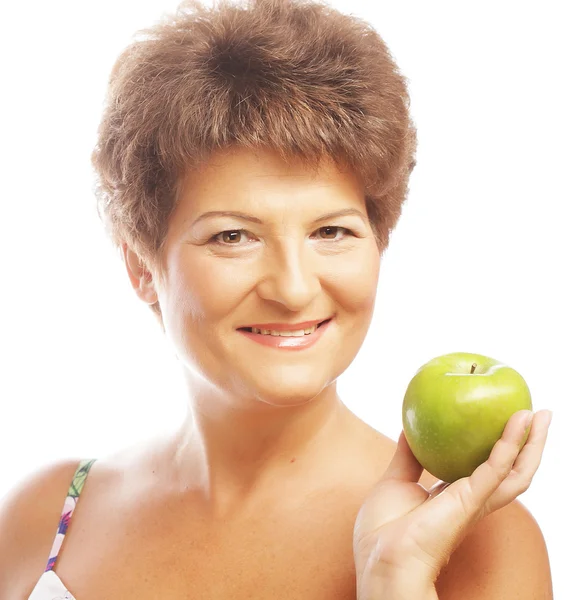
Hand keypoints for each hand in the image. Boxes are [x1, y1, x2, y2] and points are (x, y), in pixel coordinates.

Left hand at [353, 409, 551, 598]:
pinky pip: (496, 468)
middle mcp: (472, 500)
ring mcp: (474, 502)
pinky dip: (511, 444)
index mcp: (455, 498)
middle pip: (512, 471)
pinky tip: (518, 422)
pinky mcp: (470, 501)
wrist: (379, 558)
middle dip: (529, 444)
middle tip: (539, 414)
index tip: (508, 421)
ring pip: (516, 471)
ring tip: (541, 415)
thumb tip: (408, 428)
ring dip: (532, 443)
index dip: (502, 449)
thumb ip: (407, 457)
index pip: (489, 471)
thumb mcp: (396, 481)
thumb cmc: (382, 530)